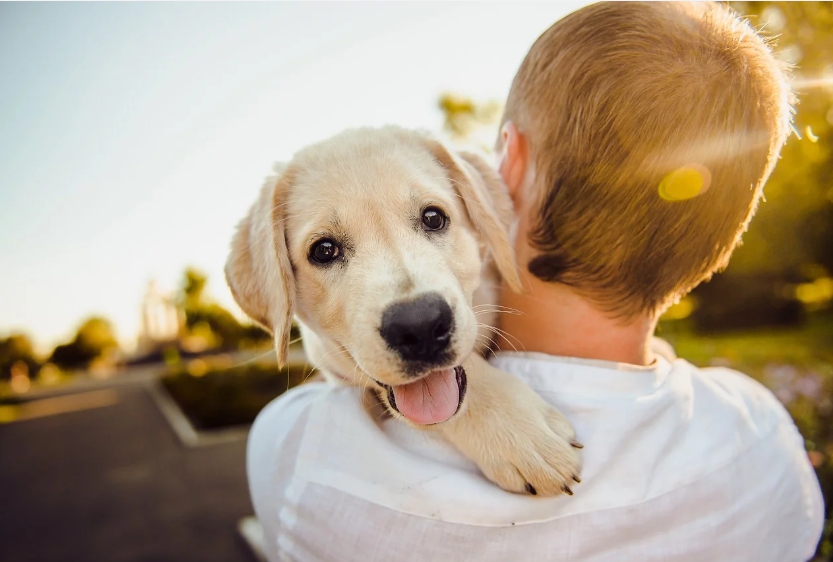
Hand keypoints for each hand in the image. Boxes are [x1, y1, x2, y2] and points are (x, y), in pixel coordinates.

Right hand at [436, 354, 582, 495]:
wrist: (460, 392)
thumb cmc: (498, 390)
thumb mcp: (534, 400)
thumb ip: (554, 422)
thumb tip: (573, 444)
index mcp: (540, 425)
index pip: (567, 455)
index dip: (573, 463)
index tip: (571, 462)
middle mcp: (527, 444)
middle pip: (556, 474)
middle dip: (564, 479)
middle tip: (563, 478)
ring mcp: (508, 457)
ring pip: (538, 484)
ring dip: (547, 487)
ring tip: (547, 484)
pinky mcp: (489, 465)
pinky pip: (512, 485)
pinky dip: (523, 487)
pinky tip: (525, 483)